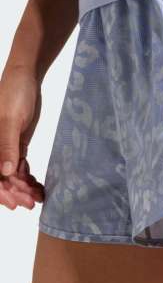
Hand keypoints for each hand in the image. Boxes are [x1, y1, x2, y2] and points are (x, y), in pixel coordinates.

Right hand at [0, 66, 44, 208]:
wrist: (26, 79)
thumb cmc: (13, 94)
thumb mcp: (9, 119)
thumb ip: (6, 145)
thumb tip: (4, 173)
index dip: (0, 191)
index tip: (15, 203)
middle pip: (0, 177)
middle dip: (15, 192)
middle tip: (32, 203)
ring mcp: (4, 147)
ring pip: (11, 174)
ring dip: (23, 187)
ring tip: (39, 197)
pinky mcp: (16, 144)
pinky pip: (20, 165)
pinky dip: (28, 177)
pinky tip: (38, 187)